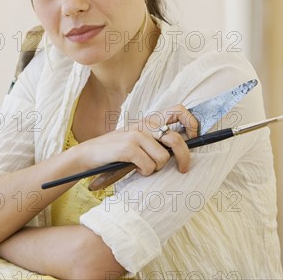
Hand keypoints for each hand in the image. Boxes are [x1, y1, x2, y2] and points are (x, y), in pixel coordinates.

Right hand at [76, 104, 197, 176]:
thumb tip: (181, 148)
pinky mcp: (128, 147)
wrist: (88, 154)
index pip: (179, 110)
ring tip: (144, 167)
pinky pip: (149, 166)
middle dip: (184, 157)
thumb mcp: (136, 139)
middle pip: (177, 139)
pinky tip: (134, 168)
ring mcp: (136, 135)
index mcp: (149, 121)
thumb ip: (155, 139)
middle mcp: (144, 125)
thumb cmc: (115, 151)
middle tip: (182, 168)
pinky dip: (144, 172)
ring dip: (156, 168)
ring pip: (163, 158)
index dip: (192, 123)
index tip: (194, 137)